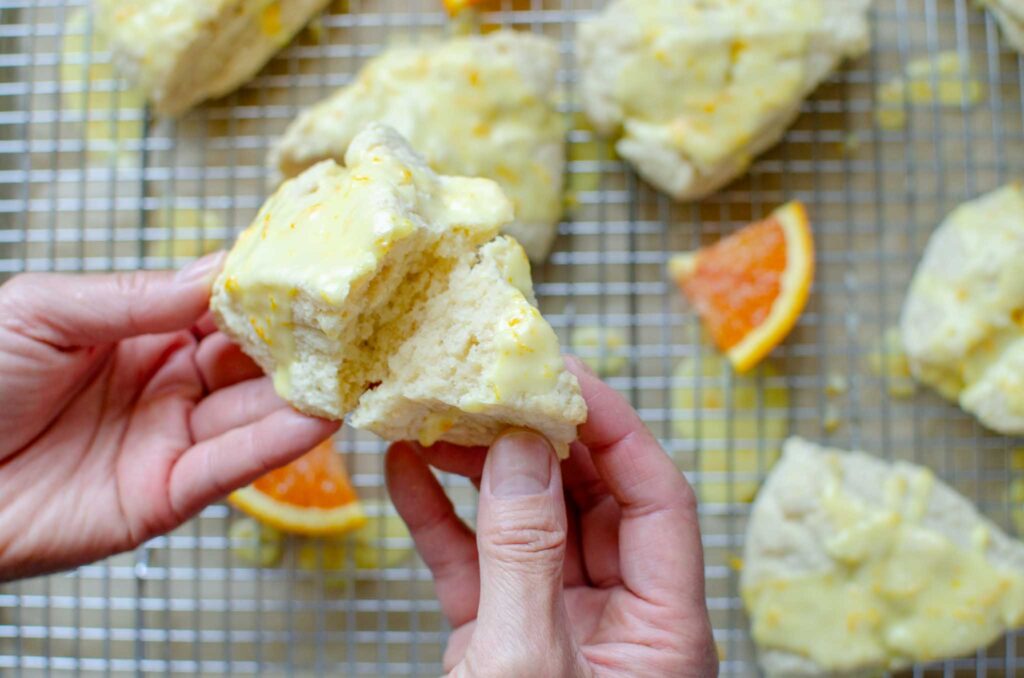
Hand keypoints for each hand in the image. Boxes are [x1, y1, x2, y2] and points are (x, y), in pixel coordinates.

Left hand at [0, 255, 337, 580]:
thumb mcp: (42, 311)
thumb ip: (133, 297)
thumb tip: (216, 273)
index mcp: (141, 333)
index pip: (220, 307)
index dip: (265, 289)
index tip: (315, 267)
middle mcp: (168, 384)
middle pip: (252, 360)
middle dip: (301, 341)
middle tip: (356, 320)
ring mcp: (170, 440)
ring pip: (253, 413)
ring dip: (304, 394)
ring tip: (354, 368)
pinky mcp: (164, 496)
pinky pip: (229, 467)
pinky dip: (275, 445)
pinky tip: (315, 420)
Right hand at [385, 359, 716, 677]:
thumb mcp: (528, 660)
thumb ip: (525, 555)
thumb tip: (521, 452)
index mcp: (664, 627)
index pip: (658, 497)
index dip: (616, 427)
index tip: (565, 376)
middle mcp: (618, 616)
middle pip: (591, 497)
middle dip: (536, 438)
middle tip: (492, 386)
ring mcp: (556, 623)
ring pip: (527, 522)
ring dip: (479, 470)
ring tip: (435, 419)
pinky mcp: (499, 638)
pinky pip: (475, 563)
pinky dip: (440, 518)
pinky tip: (406, 472)